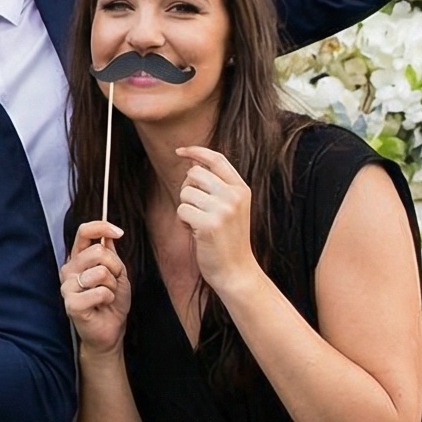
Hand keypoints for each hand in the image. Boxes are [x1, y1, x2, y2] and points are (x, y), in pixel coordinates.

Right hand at [60, 220, 130, 352]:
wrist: (110, 329)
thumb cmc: (112, 302)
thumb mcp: (117, 273)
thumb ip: (111, 253)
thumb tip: (109, 234)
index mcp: (78, 259)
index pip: (84, 233)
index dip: (101, 227)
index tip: (118, 232)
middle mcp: (69, 269)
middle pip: (98, 251)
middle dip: (116, 267)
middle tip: (114, 282)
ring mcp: (67, 286)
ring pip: (100, 272)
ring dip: (113, 285)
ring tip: (107, 295)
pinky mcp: (71, 303)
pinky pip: (100, 292)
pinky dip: (109, 298)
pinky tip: (102, 305)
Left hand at [175, 146, 256, 296]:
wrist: (236, 270)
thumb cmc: (227, 239)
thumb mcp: (229, 207)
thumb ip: (216, 185)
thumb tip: (192, 161)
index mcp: (241, 189)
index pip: (217, 159)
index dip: (195, 151)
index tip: (179, 151)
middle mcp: (234, 195)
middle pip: (194, 173)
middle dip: (187, 189)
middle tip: (196, 209)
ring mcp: (223, 209)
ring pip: (185, 191)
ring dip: (185, 208)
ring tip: (199, 224)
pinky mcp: (209, 224)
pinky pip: (181, 209)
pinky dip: (183, 221)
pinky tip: (196, 233)